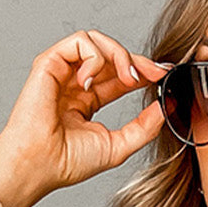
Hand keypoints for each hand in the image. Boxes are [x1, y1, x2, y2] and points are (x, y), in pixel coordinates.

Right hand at [0, 29, 169, 203]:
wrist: (41, 165)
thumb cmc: (68, 162)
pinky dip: (94, 57)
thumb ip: (144, 126)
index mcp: (87, 101)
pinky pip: (80, 42)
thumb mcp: (118, 145)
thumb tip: (166, 107)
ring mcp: (62, 72)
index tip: (163, 76)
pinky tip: (90, 82)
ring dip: (119, 55)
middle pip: (110, 55)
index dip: (142, 71)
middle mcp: (74, 83)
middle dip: (136, 60)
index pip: (118, 76)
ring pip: (96, 41)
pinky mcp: (50, 62)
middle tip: (154, 73)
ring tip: (127, 78)